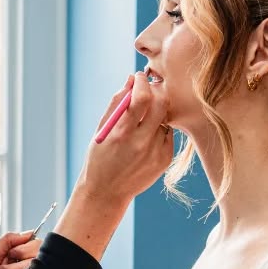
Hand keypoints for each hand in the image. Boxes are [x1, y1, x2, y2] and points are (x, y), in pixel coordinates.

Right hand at [75, 71, 174, 202]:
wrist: (107, 192)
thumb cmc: (99, 157)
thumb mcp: (102, 130)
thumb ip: (117, 103)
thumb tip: (131, 80)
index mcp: (122, 134)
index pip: (142, 97)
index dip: (142, 82)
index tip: (140, 77)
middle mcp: (141, 143)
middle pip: (161, 103)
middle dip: (155, 91)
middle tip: (147, 91)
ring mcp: (156, 152)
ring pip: (165, 117)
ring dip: (155, 112)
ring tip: (141, 120)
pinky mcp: (165, 159)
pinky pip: (168, 133)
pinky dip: (158, 129)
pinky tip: (145, 138)